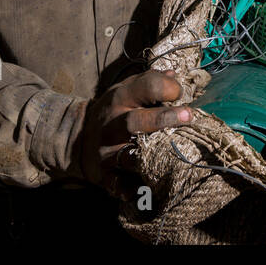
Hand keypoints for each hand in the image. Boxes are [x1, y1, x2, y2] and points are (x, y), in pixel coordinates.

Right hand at [77, 69, 186, 196]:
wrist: (76, 137)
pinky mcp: (104, 174)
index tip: (180, 95)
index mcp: (121, 98)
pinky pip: (119, 183)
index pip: (146, 86)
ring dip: (152, 157)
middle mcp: (112, 123)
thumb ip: (150, 82)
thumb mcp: (127, 90)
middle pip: (135, 122)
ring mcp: (107, 150)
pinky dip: (132, 188)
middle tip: (189, 116)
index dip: (168, 88)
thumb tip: (176, 76)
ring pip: (129, 156)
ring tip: (176, 156)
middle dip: (163, 119)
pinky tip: (148, 188)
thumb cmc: (114, 110)